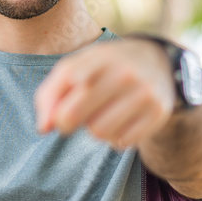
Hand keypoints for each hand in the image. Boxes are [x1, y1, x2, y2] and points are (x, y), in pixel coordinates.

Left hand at [34, 39, 176, 149]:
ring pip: (99, 132)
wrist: (154, 62)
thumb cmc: (101, 70)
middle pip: (75, 114)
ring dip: (93, 130)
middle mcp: (124, 74)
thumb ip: (50, 95)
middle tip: (68, 122)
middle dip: (65, 123)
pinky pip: (121, 142)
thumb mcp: (75, 68)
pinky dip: (115, 138)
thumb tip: (43, 129)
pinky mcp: (158, 112)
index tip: (60, 104)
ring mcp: (143, 93)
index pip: (72, 76)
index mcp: (99, 58)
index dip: (60, 97)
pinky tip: (120, 122)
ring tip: (100, 116)